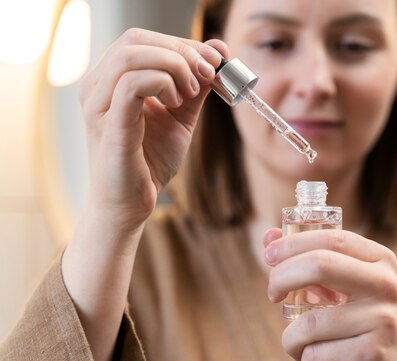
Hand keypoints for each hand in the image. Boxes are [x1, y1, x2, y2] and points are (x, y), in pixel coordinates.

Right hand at [78, 28, 226, 231]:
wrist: (131, 204)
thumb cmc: (149, 162)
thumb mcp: (180, 117)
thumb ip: (195, 87)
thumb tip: (218, 55)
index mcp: (111, 80)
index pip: (144, 40)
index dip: (184, 43)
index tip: (217, 58)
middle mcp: (98, 86)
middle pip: (136, 39)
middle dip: (182, 50)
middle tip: (209, 72)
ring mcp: (99, 103)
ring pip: (131, 54)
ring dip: (173, 65)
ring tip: (191, 91)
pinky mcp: (109, 124)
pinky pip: (131, 84)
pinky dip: (163, 83)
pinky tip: (176, 101)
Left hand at [263, 228, 396, 360]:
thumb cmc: (369, 326)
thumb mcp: (350, 288)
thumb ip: (313, 261)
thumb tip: (268, 235)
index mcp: (380, 260)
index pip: (331, 238)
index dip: (292, 244)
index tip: (268, 257)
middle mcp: (385, 284)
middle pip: (319, 265)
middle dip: (281, 278)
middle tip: (273, 294)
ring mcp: (382, 319)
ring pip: (309, 323)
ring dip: (291, 340)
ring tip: (300, 348)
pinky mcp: (372, 354)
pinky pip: (316, 355)